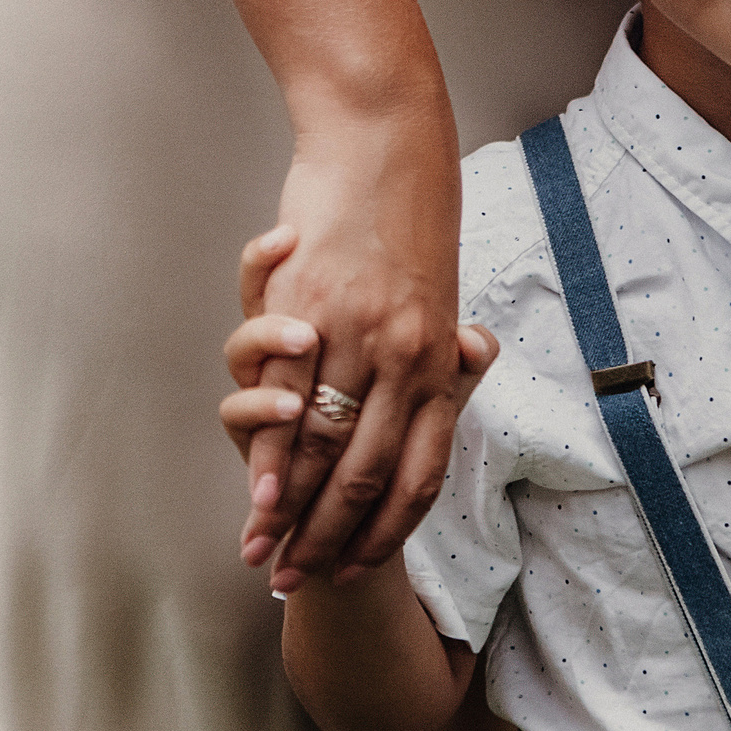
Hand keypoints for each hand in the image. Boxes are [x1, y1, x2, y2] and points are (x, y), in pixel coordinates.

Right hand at [235, 108, 465, 589]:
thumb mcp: (439, 283)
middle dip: (330, 538)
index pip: (420, 470)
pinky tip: (256, 482)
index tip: (361, 570)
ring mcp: (355, 342)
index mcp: (438, 363)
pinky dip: (268, 449)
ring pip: (322, 447)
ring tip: (265, 550)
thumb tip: (473, 357)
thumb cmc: (409, 219)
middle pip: (368, 473)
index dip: (389, 527)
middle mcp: (404, 360)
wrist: (386, 144)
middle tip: (299, 586)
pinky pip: (284, 400)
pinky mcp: (307, 319)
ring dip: (290, 508)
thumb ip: (449, 328)